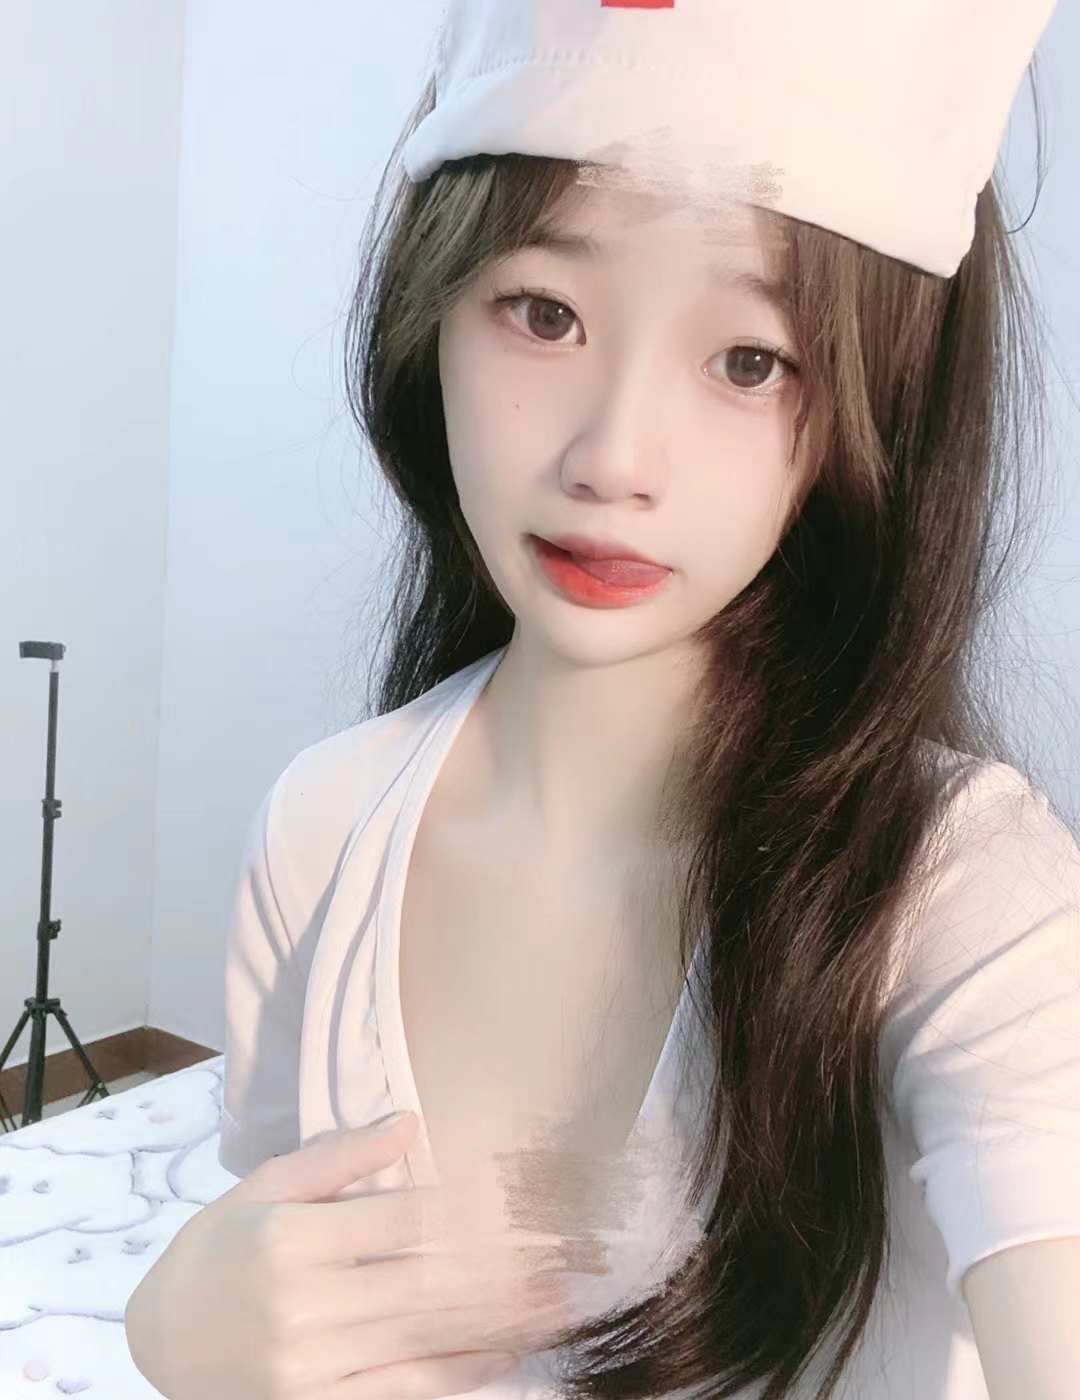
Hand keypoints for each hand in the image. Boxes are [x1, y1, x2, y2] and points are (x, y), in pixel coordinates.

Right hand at [124, 1111, 590, 1399]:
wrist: (160, 1342)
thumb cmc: (218, 1249)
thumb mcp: (264, 1187)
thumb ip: (337, 1160)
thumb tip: (409, 1124)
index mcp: (291, 1240)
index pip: (403, 1221)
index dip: (470, 1212)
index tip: (527, 1202)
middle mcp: (305, 1307)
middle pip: (427, 1283)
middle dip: (505, 1269)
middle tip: (570, 1255)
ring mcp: (313, 1368)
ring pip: (426, 1339)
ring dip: (500, 1322)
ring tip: (558, 1302)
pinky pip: (405, 1391)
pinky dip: (460, 1374)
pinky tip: (505, 1354)